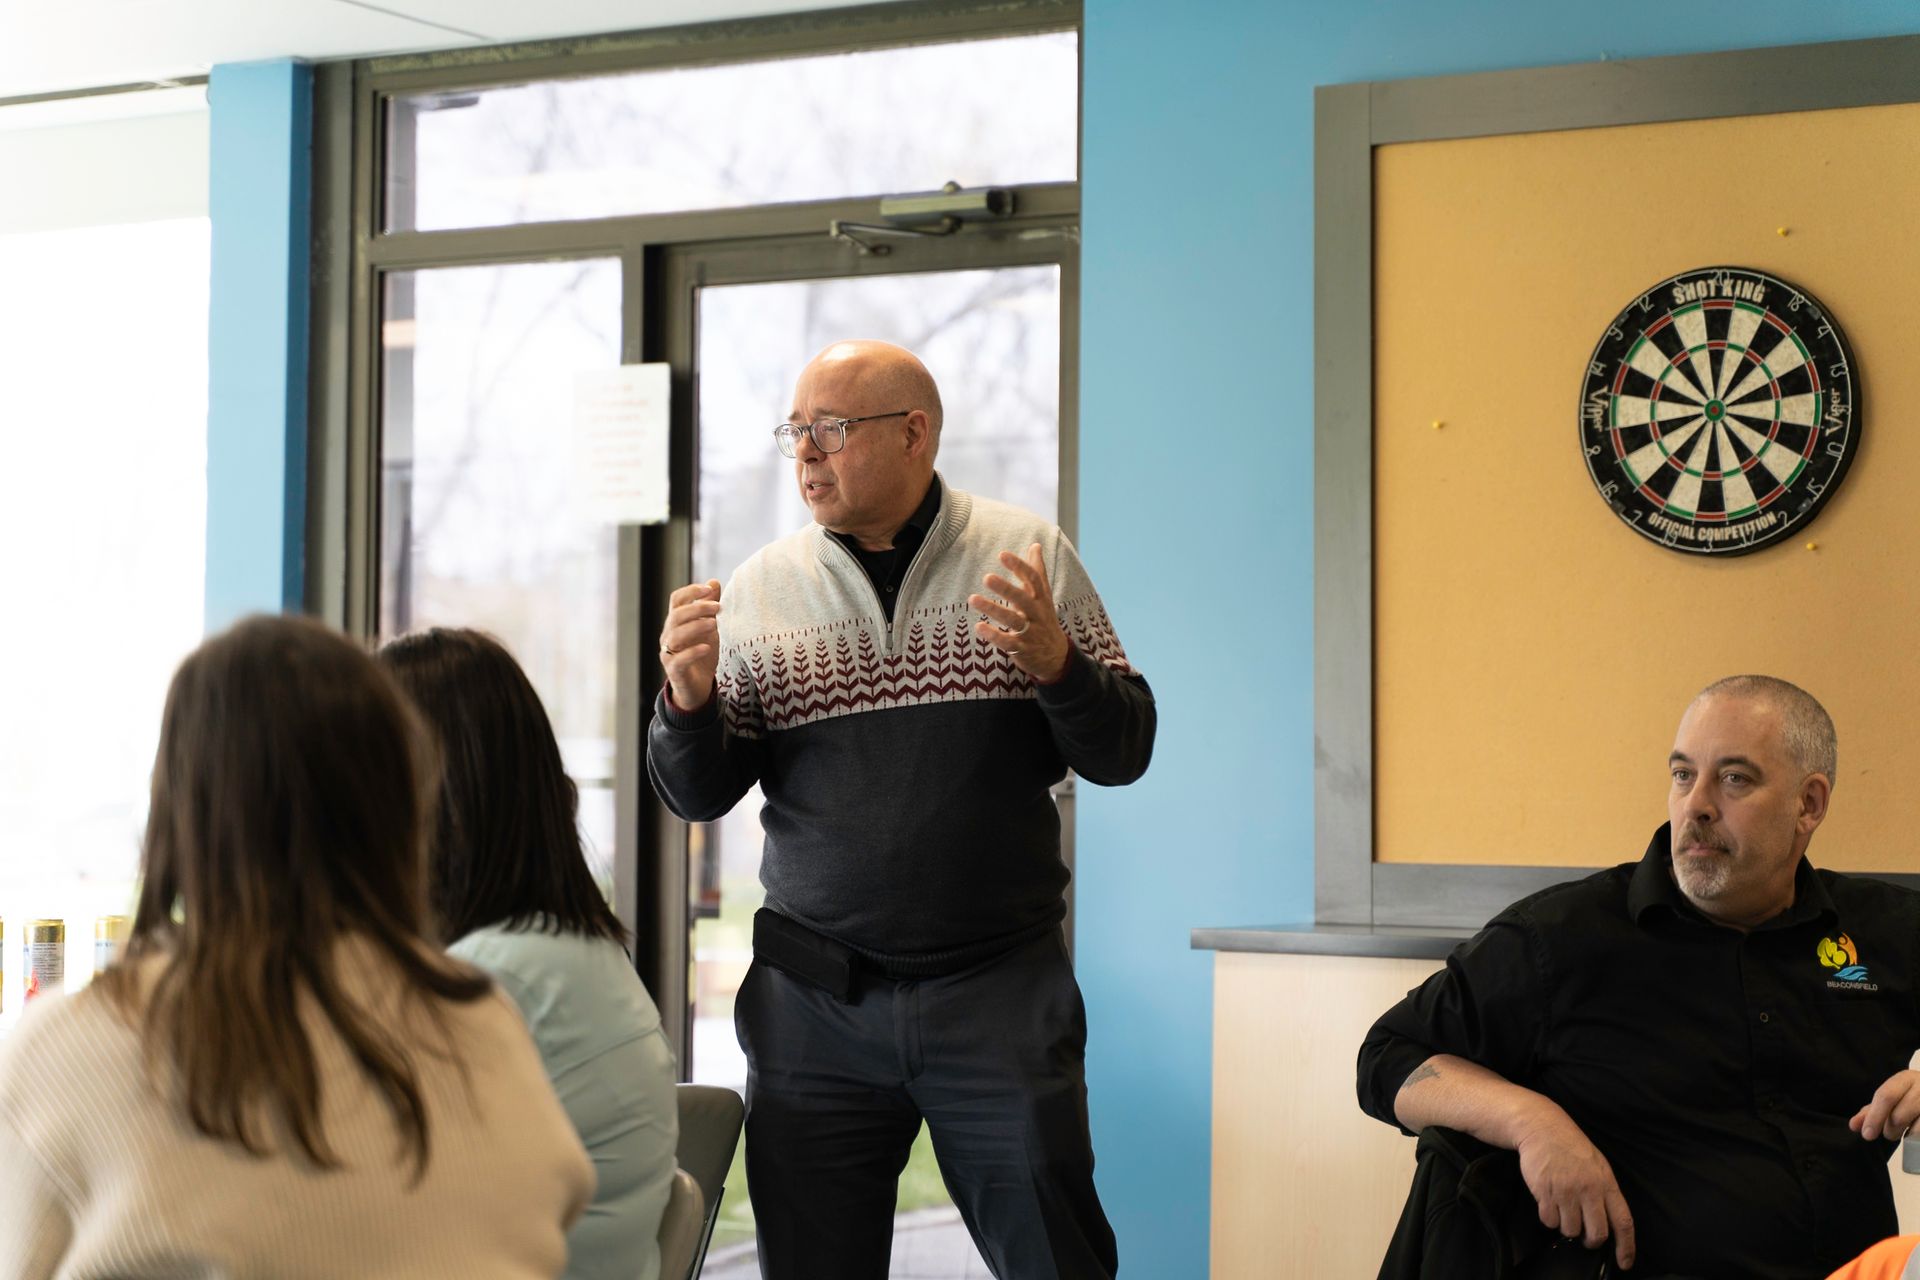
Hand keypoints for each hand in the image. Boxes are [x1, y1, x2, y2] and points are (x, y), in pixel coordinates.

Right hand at [660, 580, 721, 710]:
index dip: (690, 591)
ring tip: (714, 624)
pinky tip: (706, 647)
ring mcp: (668, 653)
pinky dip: (692, 652)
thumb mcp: (710, 629)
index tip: (709, 589)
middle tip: (718, 607)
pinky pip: (679, 659)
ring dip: (696, 627)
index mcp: (676, 622)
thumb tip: (713, 581)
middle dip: (697, 608)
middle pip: (676, 615)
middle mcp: (668, 635)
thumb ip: (709, 607)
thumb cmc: (702, 655)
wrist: (698, 687)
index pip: (676, 600)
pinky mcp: (674, 671)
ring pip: (675, 635)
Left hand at [968, 543, 1069, 682]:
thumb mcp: (1044, 596)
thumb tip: (1035, 545)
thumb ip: (1038, 571)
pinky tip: (979, 627)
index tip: (1003, 554)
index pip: (1033, 579)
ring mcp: (1030, 632)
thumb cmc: (1044, 619)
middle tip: (987, 577)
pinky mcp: (1022, 649)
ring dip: (992, 609)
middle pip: (1022, 599)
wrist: (1056, 656)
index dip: (1019, 566)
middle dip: (1006, 588)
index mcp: (1041, 598)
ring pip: (1012, 620)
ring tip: (972, 599)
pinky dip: (993, 635)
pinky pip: (1007, 643)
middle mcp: (1037, 614)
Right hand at [1514, 1107, 1635, 1269]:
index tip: (1625, 1263)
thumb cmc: (1572, 1148)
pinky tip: (1548, 1202)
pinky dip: (1548, 1217)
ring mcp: (1565, 1191)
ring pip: (1570, 1230)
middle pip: (1597, 1233)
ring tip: (1563, 1209)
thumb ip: (1605, 1192)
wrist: (1542, 1127)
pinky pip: (1548, 1221)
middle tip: (1586, 1237)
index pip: (1623, 1222)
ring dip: (1567, 1226)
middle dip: (1591, 1241)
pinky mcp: (1544, 1191)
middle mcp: (1588, 1189)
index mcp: (1606, 1183)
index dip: (1626, 1246)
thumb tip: (1609, 1222)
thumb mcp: (1598, 1166)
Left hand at [1850, 1069, 1919, 1141]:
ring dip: (1904, 1136)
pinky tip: (1913, 1132)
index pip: (1886, 1096)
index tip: (1866, 1134)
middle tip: (1887, 1133)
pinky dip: (1915, 1138)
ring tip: (1903, 1132)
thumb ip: (1871, 1111)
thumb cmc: (1913, 1096)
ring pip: (1915, 1129)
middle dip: (1888, 1130)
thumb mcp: (1892, 1097)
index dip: (1874, 1117)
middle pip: (1899, 1116)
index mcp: (1906, 1078)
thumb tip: (1854, 1125)